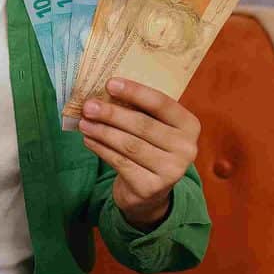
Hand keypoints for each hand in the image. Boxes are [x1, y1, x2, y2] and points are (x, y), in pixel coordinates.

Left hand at [78, 78, 200, 231]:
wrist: (150, 190)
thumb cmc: (150, 145)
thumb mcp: (154, 125)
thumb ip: (138, 109)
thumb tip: (104, 92)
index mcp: (189, 125)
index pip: (161, 103)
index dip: (135, 92)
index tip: (110, 84)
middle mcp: (186, 148)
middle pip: (143, 125)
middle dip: (112, 114)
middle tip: (88, 106)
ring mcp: (171, 171)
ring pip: (130, 145)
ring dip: (103, 132)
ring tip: (84, 122)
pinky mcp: (151, 187)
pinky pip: (121, 163)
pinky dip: (101, 149)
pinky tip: (88, 139)